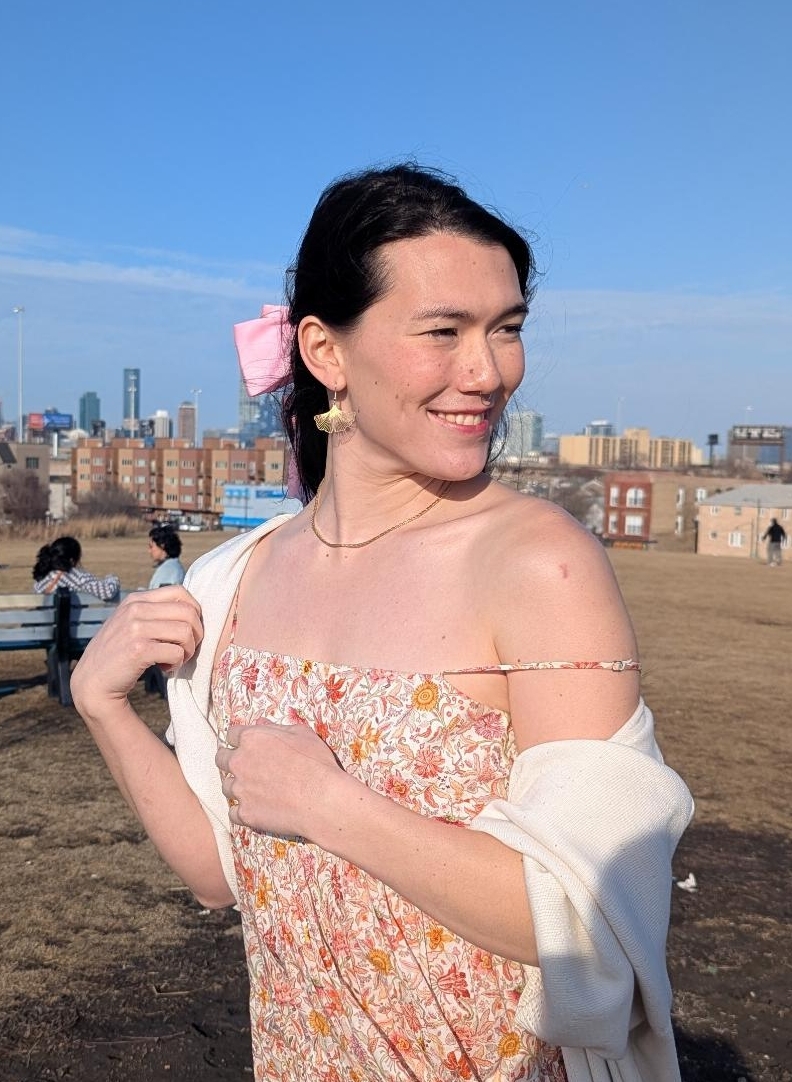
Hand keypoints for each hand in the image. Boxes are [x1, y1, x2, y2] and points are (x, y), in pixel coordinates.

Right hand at [72, 586, 202, 715]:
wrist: (91, 682)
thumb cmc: (117, 654)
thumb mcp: (130, 623)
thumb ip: (153, 613)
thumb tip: (191, 609)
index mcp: (136, 600)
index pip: (180, 592)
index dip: (194, 612)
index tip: (188, 630)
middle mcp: (135, 609)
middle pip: (189, 612)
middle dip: (196, 634)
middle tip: (185, 649)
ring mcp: (135, 628)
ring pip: (186, 632)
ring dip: (187, 651)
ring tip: (174, 660)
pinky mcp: (138, 650)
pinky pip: (176, 652)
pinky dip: (177, 664)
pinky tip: (165, 669)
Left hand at [215, 722, 346, 840]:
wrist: (322, 800)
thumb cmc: (316, 764)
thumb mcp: (302, 734)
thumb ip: (278, 727)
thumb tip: (262, 723)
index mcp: (252, 739)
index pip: (232, 734)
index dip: (240, 739)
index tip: (246, 745)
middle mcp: (240, 762)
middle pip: (221, 758)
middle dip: (230, 761)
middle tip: (245, 766)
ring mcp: (240, 789)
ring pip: (226, 787)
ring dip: (237, 787)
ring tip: (255, 790)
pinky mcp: (245, 813)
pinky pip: (234, 813)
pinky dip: (242, 811)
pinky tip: (256, 809)